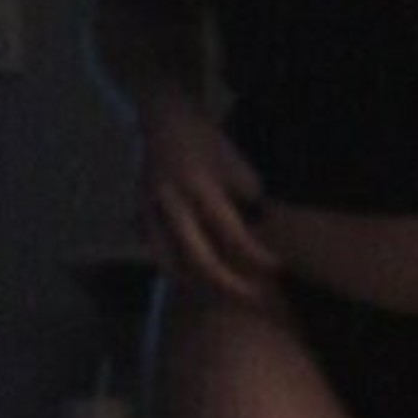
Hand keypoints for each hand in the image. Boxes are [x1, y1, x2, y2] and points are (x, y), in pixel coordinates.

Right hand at [136, 94, 280, 303]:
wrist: (163, 118)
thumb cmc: (207, 141)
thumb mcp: (237, 164)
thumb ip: (248, 201)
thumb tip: (261, 235)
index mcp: (201, 187)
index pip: (233, 234)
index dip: (257, 256)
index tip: (277, 267)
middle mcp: (173, 204)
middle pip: (200, 260)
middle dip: (228, 286)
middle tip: (253, 299)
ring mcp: (151, 211)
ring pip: (169, 263)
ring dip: (195, 285)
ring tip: (220, 296)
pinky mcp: (140, 214)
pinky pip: (155, 250)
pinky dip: (173, 267)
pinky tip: (193, 277)